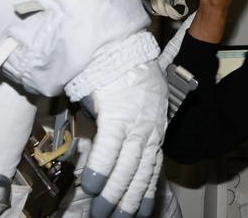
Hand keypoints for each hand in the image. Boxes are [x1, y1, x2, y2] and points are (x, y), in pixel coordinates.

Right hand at [73, 35, 168, 217]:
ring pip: (126, 166)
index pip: (153, 168)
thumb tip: (112, 156)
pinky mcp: (117, 113)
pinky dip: (101, 168)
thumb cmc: (124, 73)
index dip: (146, 193)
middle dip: (127, 202)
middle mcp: (149, 129)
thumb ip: (128, 130)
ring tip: (100, 213)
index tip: (141, 214)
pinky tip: (92, 186)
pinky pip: (108, 147)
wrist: (118, 47)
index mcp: (154, 127)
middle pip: (139, 173)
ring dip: (112, 193)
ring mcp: (134, 122)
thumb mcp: (137, 104)